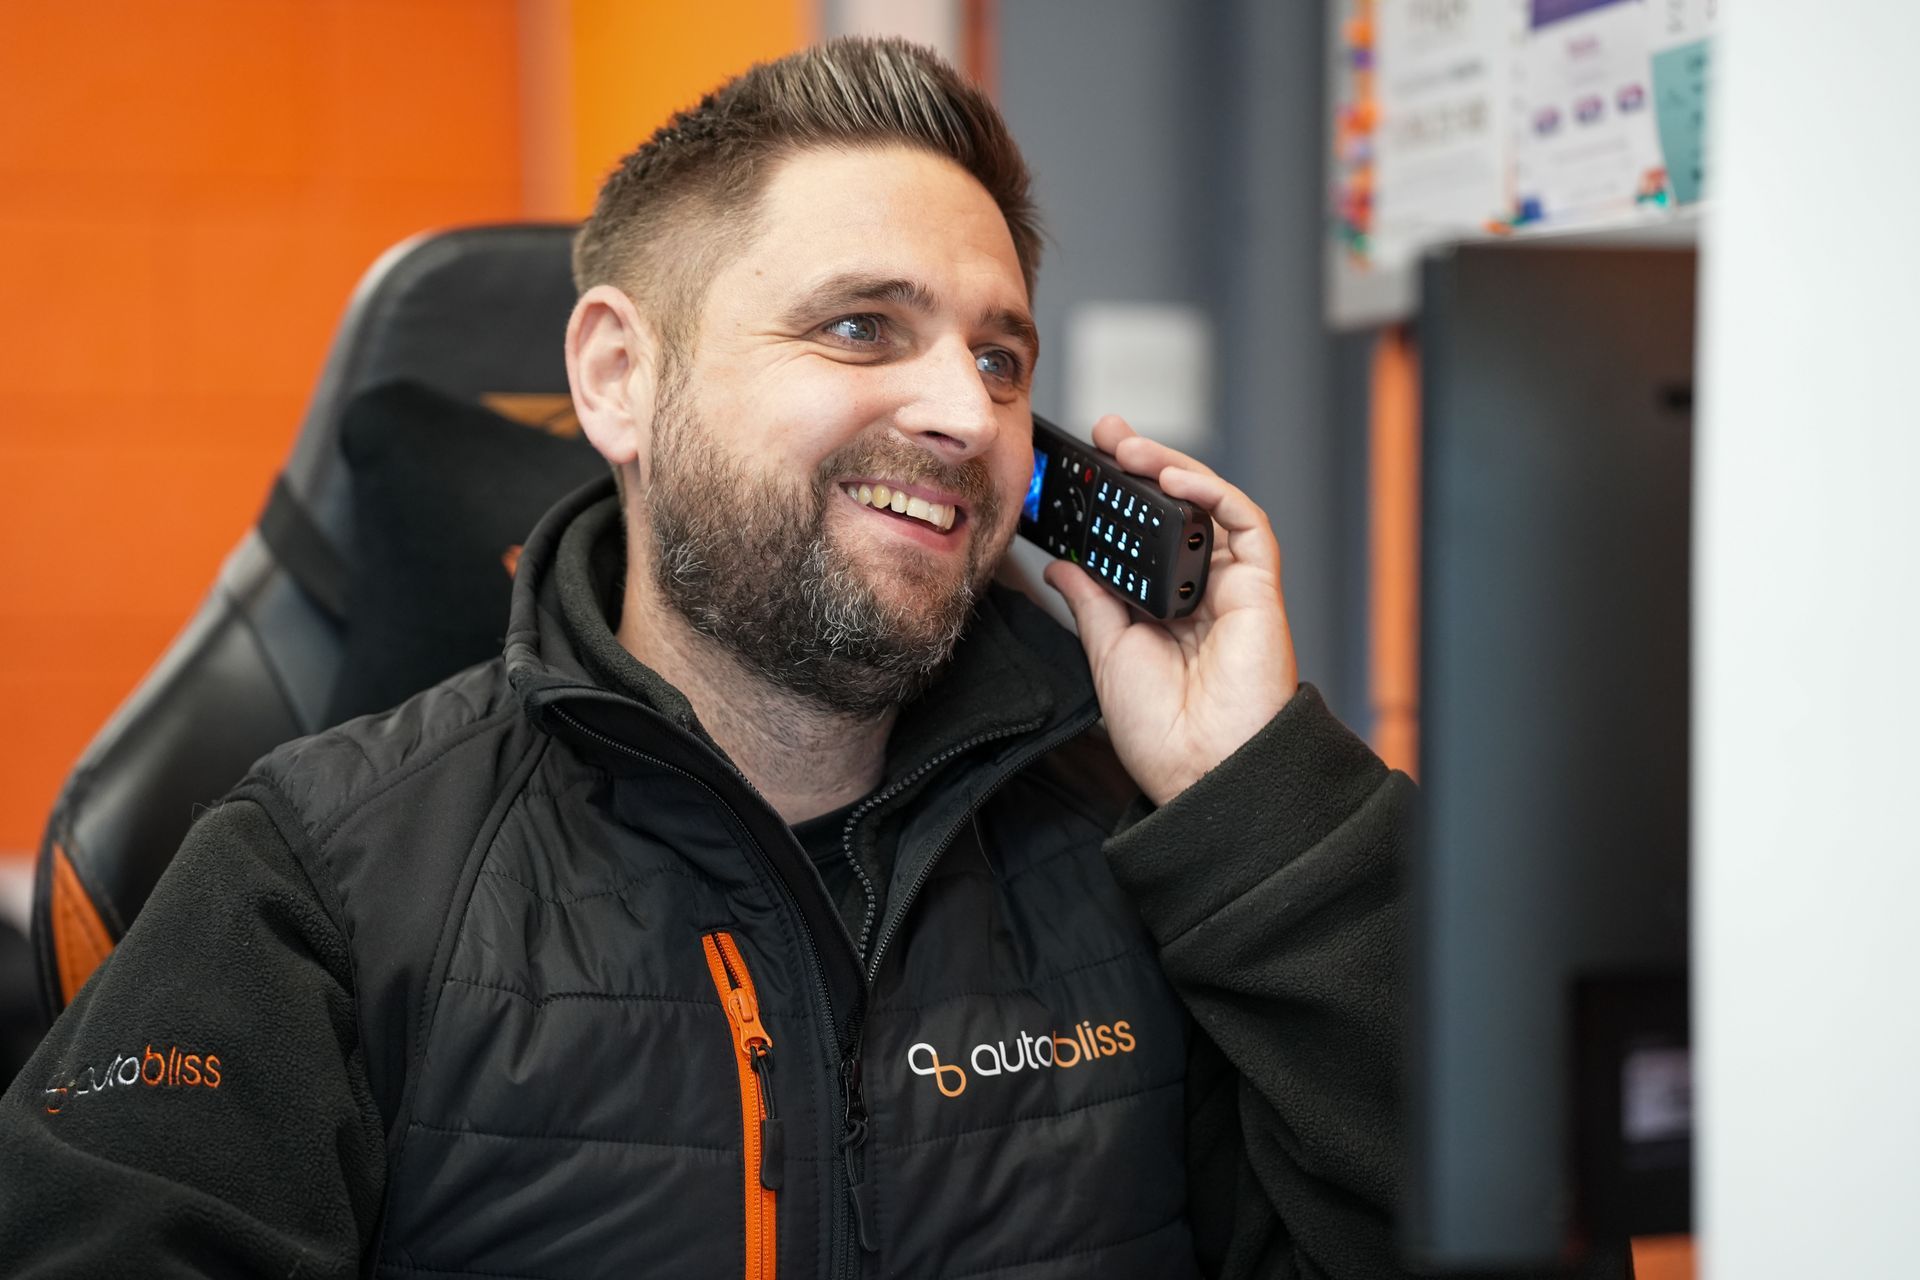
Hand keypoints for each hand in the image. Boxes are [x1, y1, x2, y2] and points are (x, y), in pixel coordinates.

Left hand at [1042, 415, 1298, 805]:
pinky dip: (1213, 493)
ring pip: (1209, 508)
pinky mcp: (1260, 589)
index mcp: (1163, 609)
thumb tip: (1063, 563)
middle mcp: (1199, 593)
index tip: (1076, 470)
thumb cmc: (1161, 729)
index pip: (1140, 537)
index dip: (1114, 499)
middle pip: (1174, 513)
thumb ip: (1091, 600)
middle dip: (1142, 467)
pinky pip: (1245, 525)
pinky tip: (1175, 479)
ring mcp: (1231, 589)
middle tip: (1104, 434)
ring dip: (1171, 469)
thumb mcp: (1107, 651)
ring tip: (1128, 447)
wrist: (1199, 771)